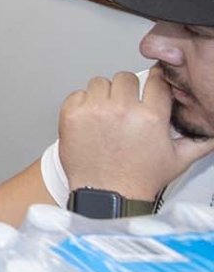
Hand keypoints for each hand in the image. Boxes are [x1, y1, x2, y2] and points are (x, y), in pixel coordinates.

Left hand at [57, 71, 205, 201]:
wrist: (106, 194)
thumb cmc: (139, 179)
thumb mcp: (179, 159)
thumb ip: (198, 140)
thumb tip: (211, 131)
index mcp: (150, 117)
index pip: (156, 80)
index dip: (155, 82)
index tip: (152, 84)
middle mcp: (122, 110)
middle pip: (125, 77)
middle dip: (128, 90)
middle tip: (127, 106)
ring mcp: (94, 111)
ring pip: (100, 82)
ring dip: (104, 95)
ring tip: (108, 113)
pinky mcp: (71, 115)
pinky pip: (77, 94)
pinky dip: (83, 103)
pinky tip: (91, 120)